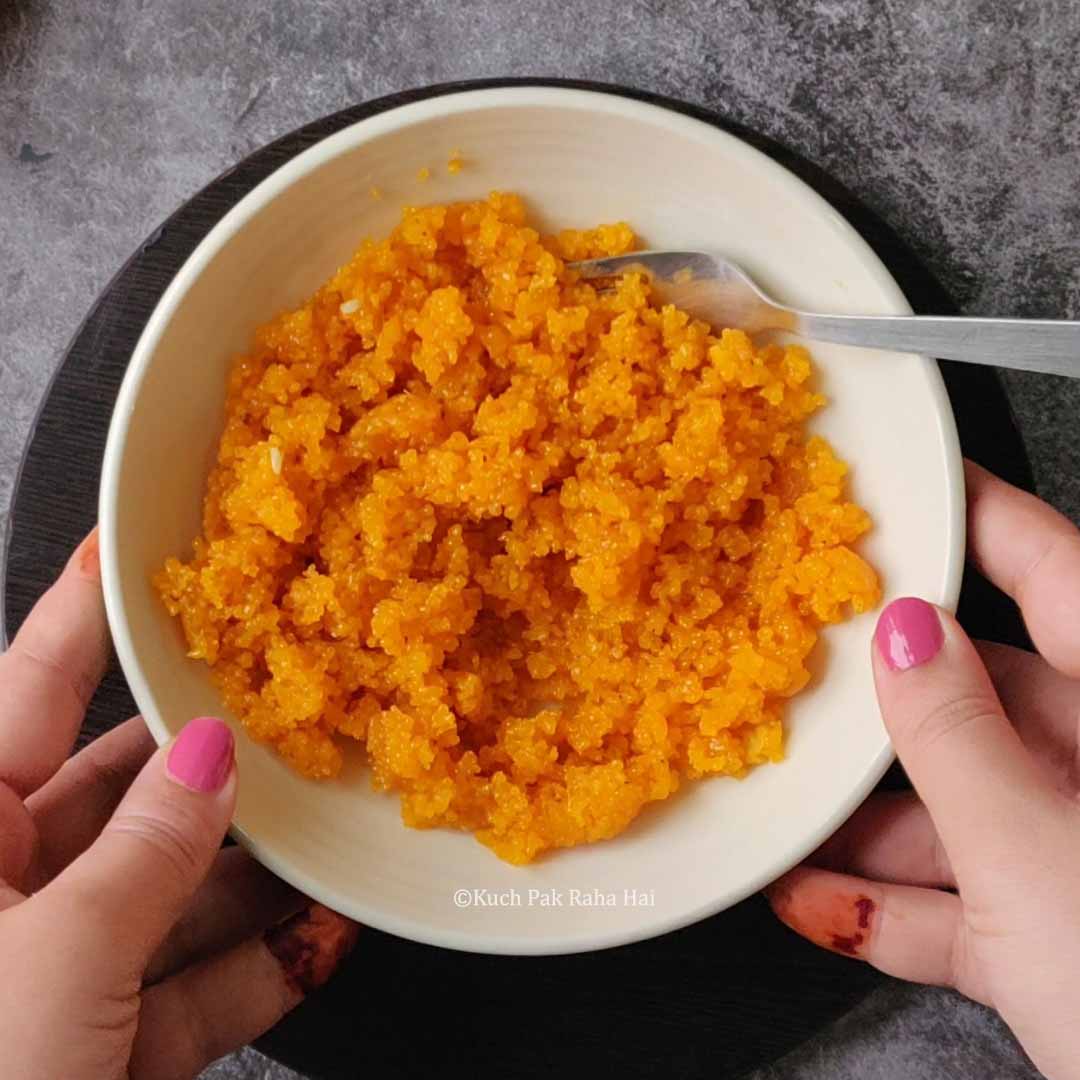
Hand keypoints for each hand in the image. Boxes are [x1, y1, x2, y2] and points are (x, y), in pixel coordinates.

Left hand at [0, 529, 358, 1079]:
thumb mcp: (50, 965)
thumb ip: (142, 853)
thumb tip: (213, 751)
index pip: (25, 687)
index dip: (87, 612)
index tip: (136, 544)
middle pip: (122, 791)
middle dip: (216, 761)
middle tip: (293, 709)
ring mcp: (50, 971)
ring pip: (171, 890)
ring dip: (257, 874)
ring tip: (337, 836)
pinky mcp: (98, 1045)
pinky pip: (189, 982)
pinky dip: (258, 964)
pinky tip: (323, 937)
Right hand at [766, 462, 1079, 1079]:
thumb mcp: (1038, 853)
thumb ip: (956, 736)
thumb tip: (902, 631)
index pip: (1050, 568)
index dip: (971, 513)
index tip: (900, 478)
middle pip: (979, 696)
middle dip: (879, 699)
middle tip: (795, 671)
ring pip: (960, 802)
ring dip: (865, 818)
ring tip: (780, 811)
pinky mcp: (1061, 939)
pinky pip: (965, 899)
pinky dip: (891, 903)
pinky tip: (814, 901)